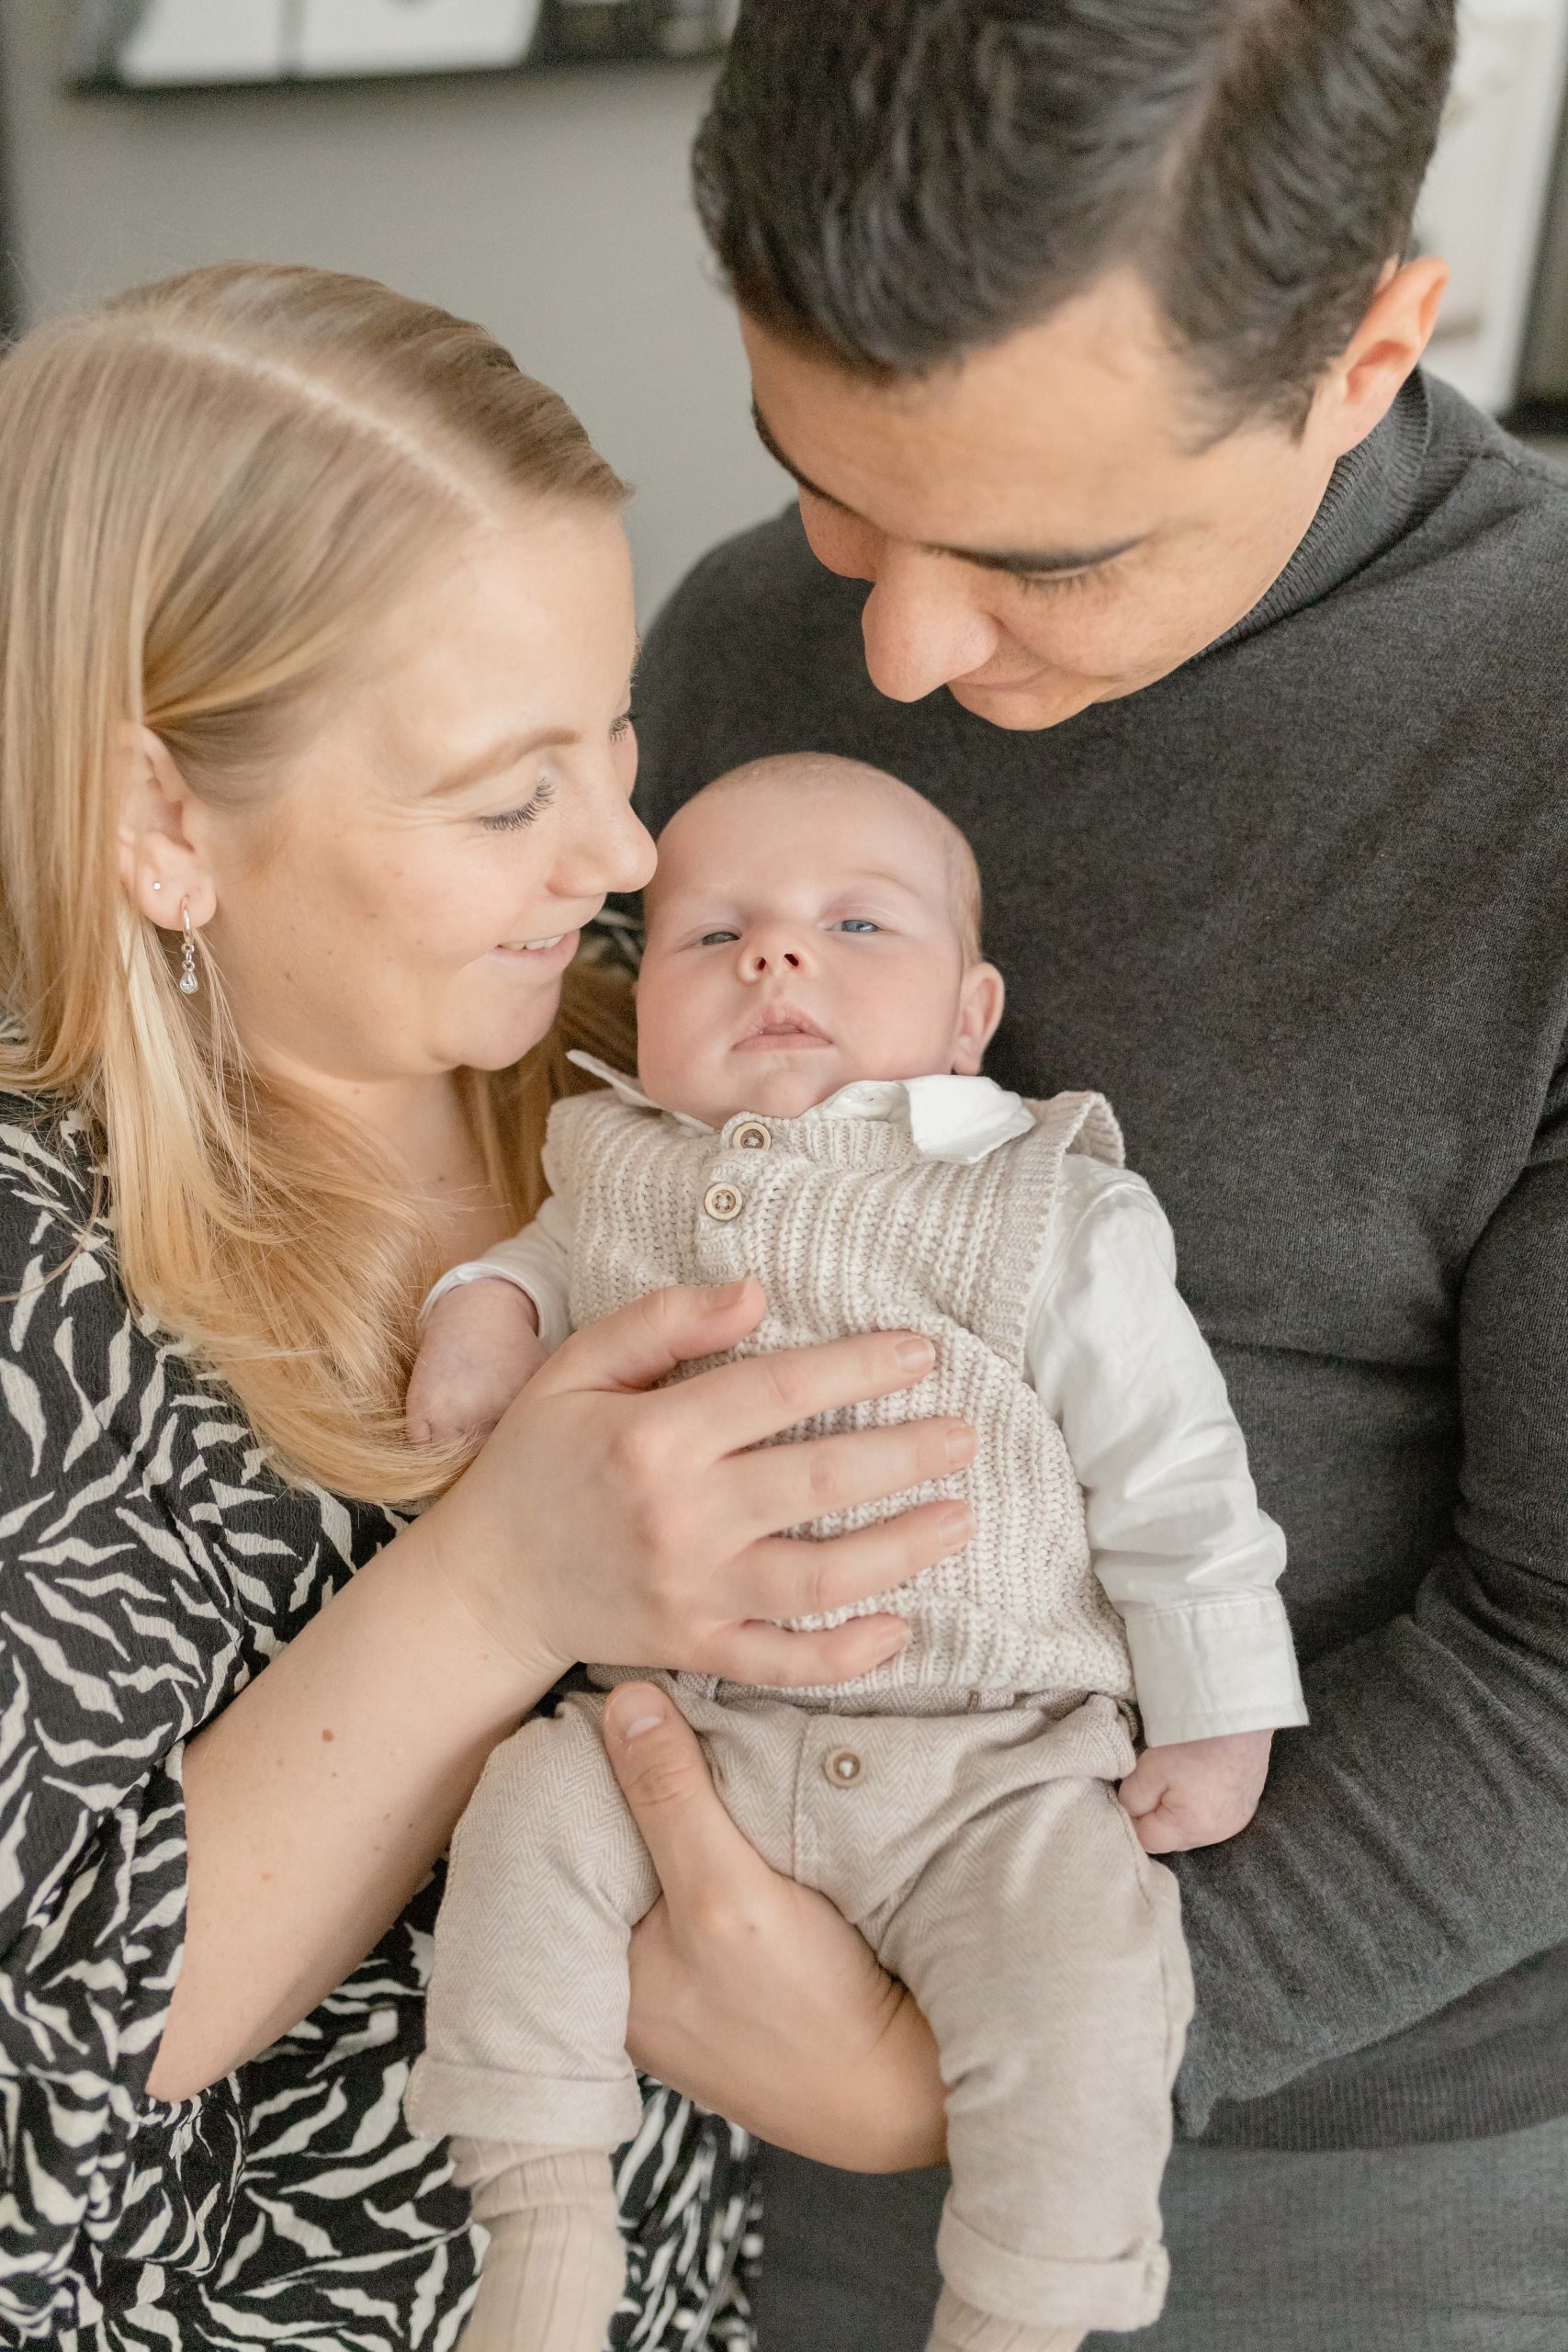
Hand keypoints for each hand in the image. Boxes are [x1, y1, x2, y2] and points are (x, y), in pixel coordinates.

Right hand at [424, 1279, 973, 1690]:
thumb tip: (756, 1292)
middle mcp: (680, 1517)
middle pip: (817, 1484)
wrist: (484, 1584)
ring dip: (899, 1551)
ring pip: (817, 1579)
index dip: (858, 1368)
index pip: (778, 1393)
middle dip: (903, 1457)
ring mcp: (691, 1592)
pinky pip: (783, 1662)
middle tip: (965, 1436)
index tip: (921, 1352)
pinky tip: (901, 1627)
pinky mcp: (694, 1649)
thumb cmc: (536, 1461)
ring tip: (959, 1519)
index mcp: (653, 1437)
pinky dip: (846, 1655)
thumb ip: (662, 1322)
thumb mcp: (577, 1367)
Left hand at [604, 1682, 945, 2171]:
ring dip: (676, 1818)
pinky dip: (710, 1853)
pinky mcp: (725, 1986)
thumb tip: (624, 1699)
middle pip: (612, 1855)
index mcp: (598, 1972)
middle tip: (657, 1711)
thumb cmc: (809, 2007)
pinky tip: (736, 1818)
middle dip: (631, 1789)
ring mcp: (676, 1989)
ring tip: (695, 1748)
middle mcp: (624, 1984)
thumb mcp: (727, 1890)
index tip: (610, 1705)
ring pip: (658, 1873)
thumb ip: (672, 1798)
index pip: (566, 1844)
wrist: (899, 2093)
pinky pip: (698, 1897)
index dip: (585, 1771)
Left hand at [1117, 1729, 1272, 1853]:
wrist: (1239, 1714)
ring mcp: (1237, 1820)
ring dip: (1180, 1811)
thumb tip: (1132, 1811)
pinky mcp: (1247, 1804)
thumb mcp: (1149, 1769)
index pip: (1147, 1840)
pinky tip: (1200, 1777)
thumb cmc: (1193, 1741)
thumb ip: (1133, 1798)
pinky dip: (1202, 1802)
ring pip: (1193, 1827)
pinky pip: (1215, 1815)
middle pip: (1172, 1837)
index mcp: (1191, 1829)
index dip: (1132, 1818)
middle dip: (1156, 1816)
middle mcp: (1218, 1833)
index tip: (1129, 1793)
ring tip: (1179, 1777)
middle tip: (1152, 1781)